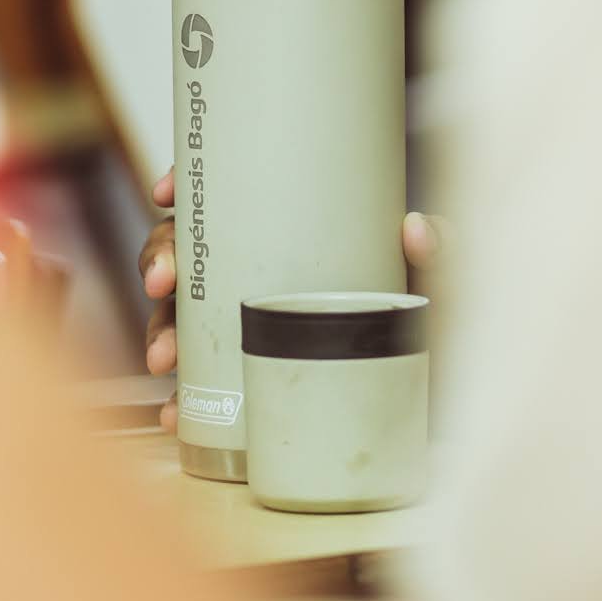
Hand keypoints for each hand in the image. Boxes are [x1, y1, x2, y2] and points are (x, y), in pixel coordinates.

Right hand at [140, 170, 444, 432]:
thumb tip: (415, 228)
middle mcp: (260, 273)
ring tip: (165, 360)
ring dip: (160, 333)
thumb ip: (439, 247)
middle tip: (163, 283)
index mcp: (292, 234)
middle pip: (189, 251)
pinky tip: (172, 414)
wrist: (442, 388)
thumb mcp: (439, 276)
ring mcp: (251, 326)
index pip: (227, 197)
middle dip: (159, 260)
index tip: (164, 191)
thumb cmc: (432, 315)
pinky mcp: (252, 378)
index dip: (184, 186)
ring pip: (181, 316)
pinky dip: (180, 402)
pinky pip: (201, 386)